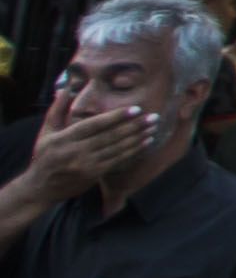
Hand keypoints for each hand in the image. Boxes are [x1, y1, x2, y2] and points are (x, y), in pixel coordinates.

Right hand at [11, 100, 146, 203]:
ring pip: (117, 149)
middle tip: (153, 117)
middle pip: (110, 137)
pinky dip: (133, 151)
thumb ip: (57, 110)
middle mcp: (76, 152)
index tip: (135, 109)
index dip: (116, 117)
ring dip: (137, 138)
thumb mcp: (46, 132)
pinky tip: (145, 142)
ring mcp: (86, 165)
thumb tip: (65, 89)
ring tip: (153, 127)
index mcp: (64, 139)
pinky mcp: (93, 174)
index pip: (94, 125)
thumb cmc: (44, 156)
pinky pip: (117, 161)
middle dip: (134, 126)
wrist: (40, 188)